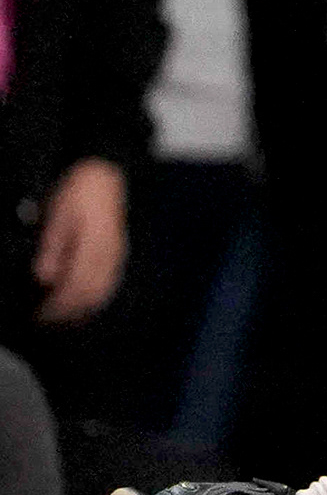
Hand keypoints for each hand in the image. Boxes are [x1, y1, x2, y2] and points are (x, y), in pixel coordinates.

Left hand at [33, 158, 124, 321]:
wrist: (104, 174)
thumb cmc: (80, 191)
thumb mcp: (57, 216)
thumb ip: (52, 248)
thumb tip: (46, 276)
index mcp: (93, 245)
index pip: (76, 287)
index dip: (58, 306)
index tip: (41, 315)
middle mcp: (109, 254)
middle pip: (91, 295)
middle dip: (69, 312)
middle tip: (48, 320)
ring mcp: (116, 254)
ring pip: (102, 291)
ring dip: (82, 307)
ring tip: (63, 314)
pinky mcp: (117, 252)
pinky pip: (108, 282)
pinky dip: (93, 296)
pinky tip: (81, 297)